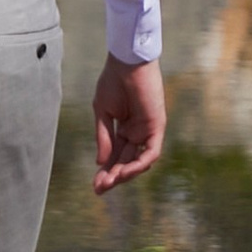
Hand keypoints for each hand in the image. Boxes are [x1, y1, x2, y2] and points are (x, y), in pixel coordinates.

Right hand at [92, 57, 165, 193]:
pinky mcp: (157, 126)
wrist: (126, 63)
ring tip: (108, 182)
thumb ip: (104, 137)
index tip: (94, 184)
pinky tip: (124, 172)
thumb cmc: (113, 81)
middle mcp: (137, 132)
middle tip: (99, 188)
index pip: (115, 156)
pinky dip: (138, 164)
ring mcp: (147, 130)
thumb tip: (100, 162)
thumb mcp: (103, 112)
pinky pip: (150, 152)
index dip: (105, 170)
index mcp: (124, 129)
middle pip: (126, 161)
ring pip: (139, 161)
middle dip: (113, 176)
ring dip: (124, 174)